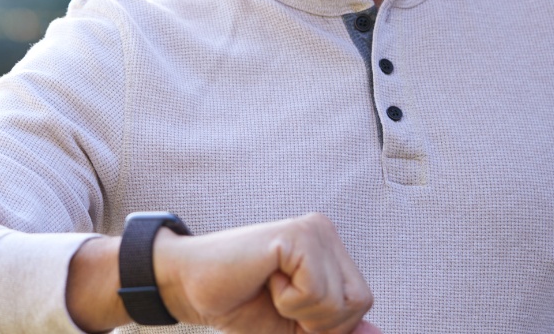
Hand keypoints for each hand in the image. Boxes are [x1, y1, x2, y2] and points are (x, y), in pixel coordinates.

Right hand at [153, 213, 374, 333]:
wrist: (191, 288)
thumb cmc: (242, 306)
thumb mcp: (298, 328)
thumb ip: (336, 330)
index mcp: (329, 250)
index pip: (361, 303)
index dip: (326, 325)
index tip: (287, 309)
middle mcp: (325, 232)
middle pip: (359, 302)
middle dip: (319, 322)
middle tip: (279, 300)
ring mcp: (312, 229)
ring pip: (340, 301)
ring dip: (301, 313)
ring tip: (270, 287)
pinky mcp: (296, 235)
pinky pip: (316, 293)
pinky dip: (289, 302)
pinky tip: (265, 278)